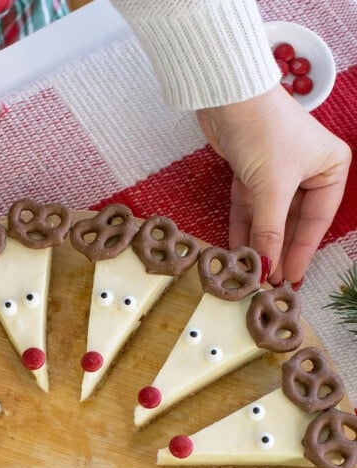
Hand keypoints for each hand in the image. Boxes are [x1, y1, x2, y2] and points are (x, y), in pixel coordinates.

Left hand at [196, 85, 350, 285]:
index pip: (316, 221)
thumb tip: (267, 270)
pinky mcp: (251, 171)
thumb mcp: (272, 188)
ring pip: (269, 216)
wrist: (228, 94)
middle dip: (278, 251)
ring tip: (251, 273)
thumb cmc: (264, 132)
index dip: (301, 252)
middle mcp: (308, 169)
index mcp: (329, 168)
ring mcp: (278, 171)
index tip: (290, 279)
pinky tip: (237, 251)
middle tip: (268, 283)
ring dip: (258, 243)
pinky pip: (249, 207)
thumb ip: (270, 232)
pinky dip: (242, 227)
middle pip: (292, 222)